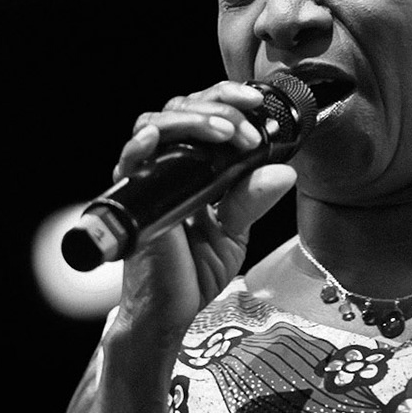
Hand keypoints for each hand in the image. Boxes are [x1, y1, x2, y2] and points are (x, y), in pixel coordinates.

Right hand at [108, 81, 297, 353]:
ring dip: (193, 121)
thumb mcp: (233, 231)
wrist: (168, 312)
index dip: (228, 100)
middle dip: (218, 108)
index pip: (204, 112)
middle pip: (180, 108)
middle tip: (247, 130)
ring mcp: (147, 180)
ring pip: (155, 124)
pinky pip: (127, 166)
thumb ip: (252, 200)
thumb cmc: (193, 270)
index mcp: (193, 165)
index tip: (258, 105)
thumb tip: (284, 172)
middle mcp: (166, 165)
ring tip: (225, 133)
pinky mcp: (132, 203)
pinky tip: (155, 138)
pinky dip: (139, 147)